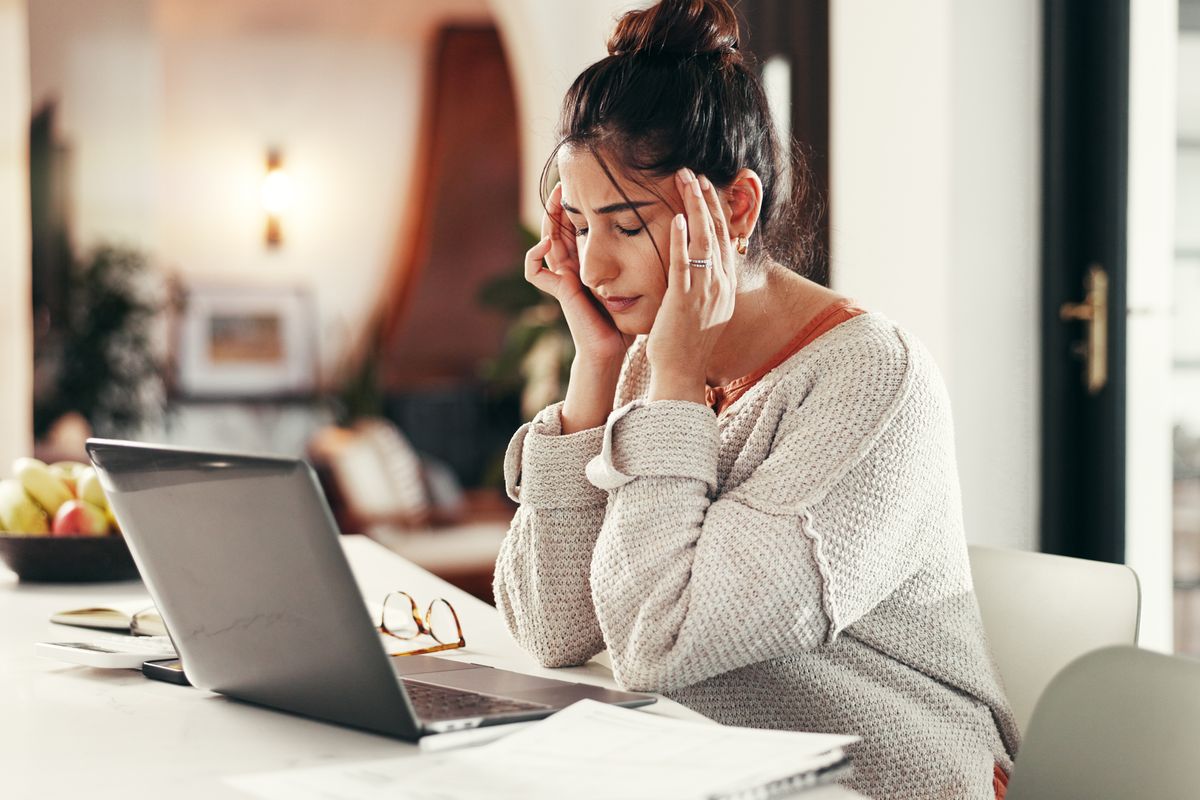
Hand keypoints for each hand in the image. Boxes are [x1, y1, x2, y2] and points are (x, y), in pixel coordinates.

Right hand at [525, 182, 631, 365]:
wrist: (614, 347)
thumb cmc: (626, 317)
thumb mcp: (635, 279)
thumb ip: (639, 258)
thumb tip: (662, 227)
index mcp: (587, 262)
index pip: (575, 226)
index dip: (574, 206)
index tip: (583, 186)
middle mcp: (571, 268)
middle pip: (555, 228)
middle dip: (557, 206)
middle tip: (563, 184)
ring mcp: (562, 279)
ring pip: (543, 242)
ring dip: (547, 220)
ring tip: (555, 201)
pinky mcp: (559, 291)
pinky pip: (535, 272)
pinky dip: (535, 256)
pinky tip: (549, 242)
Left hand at [646, 169, 736, 403]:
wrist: (681, 373)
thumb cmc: (686, 343)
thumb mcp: (704, 309)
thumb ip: (704, 284)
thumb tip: (700, 264)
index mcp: (725, 286)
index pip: (725, 239)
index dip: (717, 211)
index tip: (706, 188)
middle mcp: (720, 286)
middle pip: (717, 233)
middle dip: (706, 200)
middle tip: (694, 173)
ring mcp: (704, 293)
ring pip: (703, 242)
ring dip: (695, 209)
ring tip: (685, 182)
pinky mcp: (684, 301)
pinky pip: (683, 266)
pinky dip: (680, 241)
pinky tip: (675, 219)